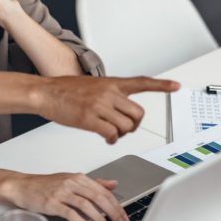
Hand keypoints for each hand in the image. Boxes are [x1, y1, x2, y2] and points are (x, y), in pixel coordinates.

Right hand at [2, 172, 127, 220]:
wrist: (22, 186)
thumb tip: (113, 184)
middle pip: (98, 197)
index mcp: (78, 177)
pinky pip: (71, 213)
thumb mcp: (71, 180)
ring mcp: (61, 192)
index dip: (116, 205)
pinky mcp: (52, 203)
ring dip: (100, 219)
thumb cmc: (45, 185)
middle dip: (112, 212)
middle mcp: (71, 183)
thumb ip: (93, 183)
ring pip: (86, 205)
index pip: (103, 191)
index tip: (123, 216)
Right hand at [35, 75, 179, 143]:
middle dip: (133, 126)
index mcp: (111, 83)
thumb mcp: (91, 86)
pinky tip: (105, 137)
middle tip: (124, 129)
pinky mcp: (90, 118)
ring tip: (111, 133)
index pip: (141, 82)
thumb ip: (109, 95)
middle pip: (137, 114)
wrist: (45, 92)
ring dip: (121, 134)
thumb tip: (119, 112)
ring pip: (126, 126)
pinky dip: (111, 139)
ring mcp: (100, 105)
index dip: (161, 85)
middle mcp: (109, 92)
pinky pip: (112, 134)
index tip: (176, 86)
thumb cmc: (65, 91)